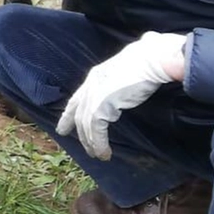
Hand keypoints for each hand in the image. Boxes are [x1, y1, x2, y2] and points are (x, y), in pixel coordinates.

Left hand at [56, 32, 186, 159]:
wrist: (151, 59)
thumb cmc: (148, 62)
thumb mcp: (128, 73)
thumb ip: (122, 83)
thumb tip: (130, 89)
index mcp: (96, 76)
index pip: (77, 99)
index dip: (68, 115)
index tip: (62, 128)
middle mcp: (91, 85)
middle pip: (79, 115)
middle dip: (82, 135)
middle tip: (88, 150)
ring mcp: (94, 94)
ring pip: (86, 125)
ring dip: (92, 143)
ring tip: (99, 155)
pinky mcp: (102, 104)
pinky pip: (96, 129)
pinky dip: (99, 143)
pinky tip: (105, 152)